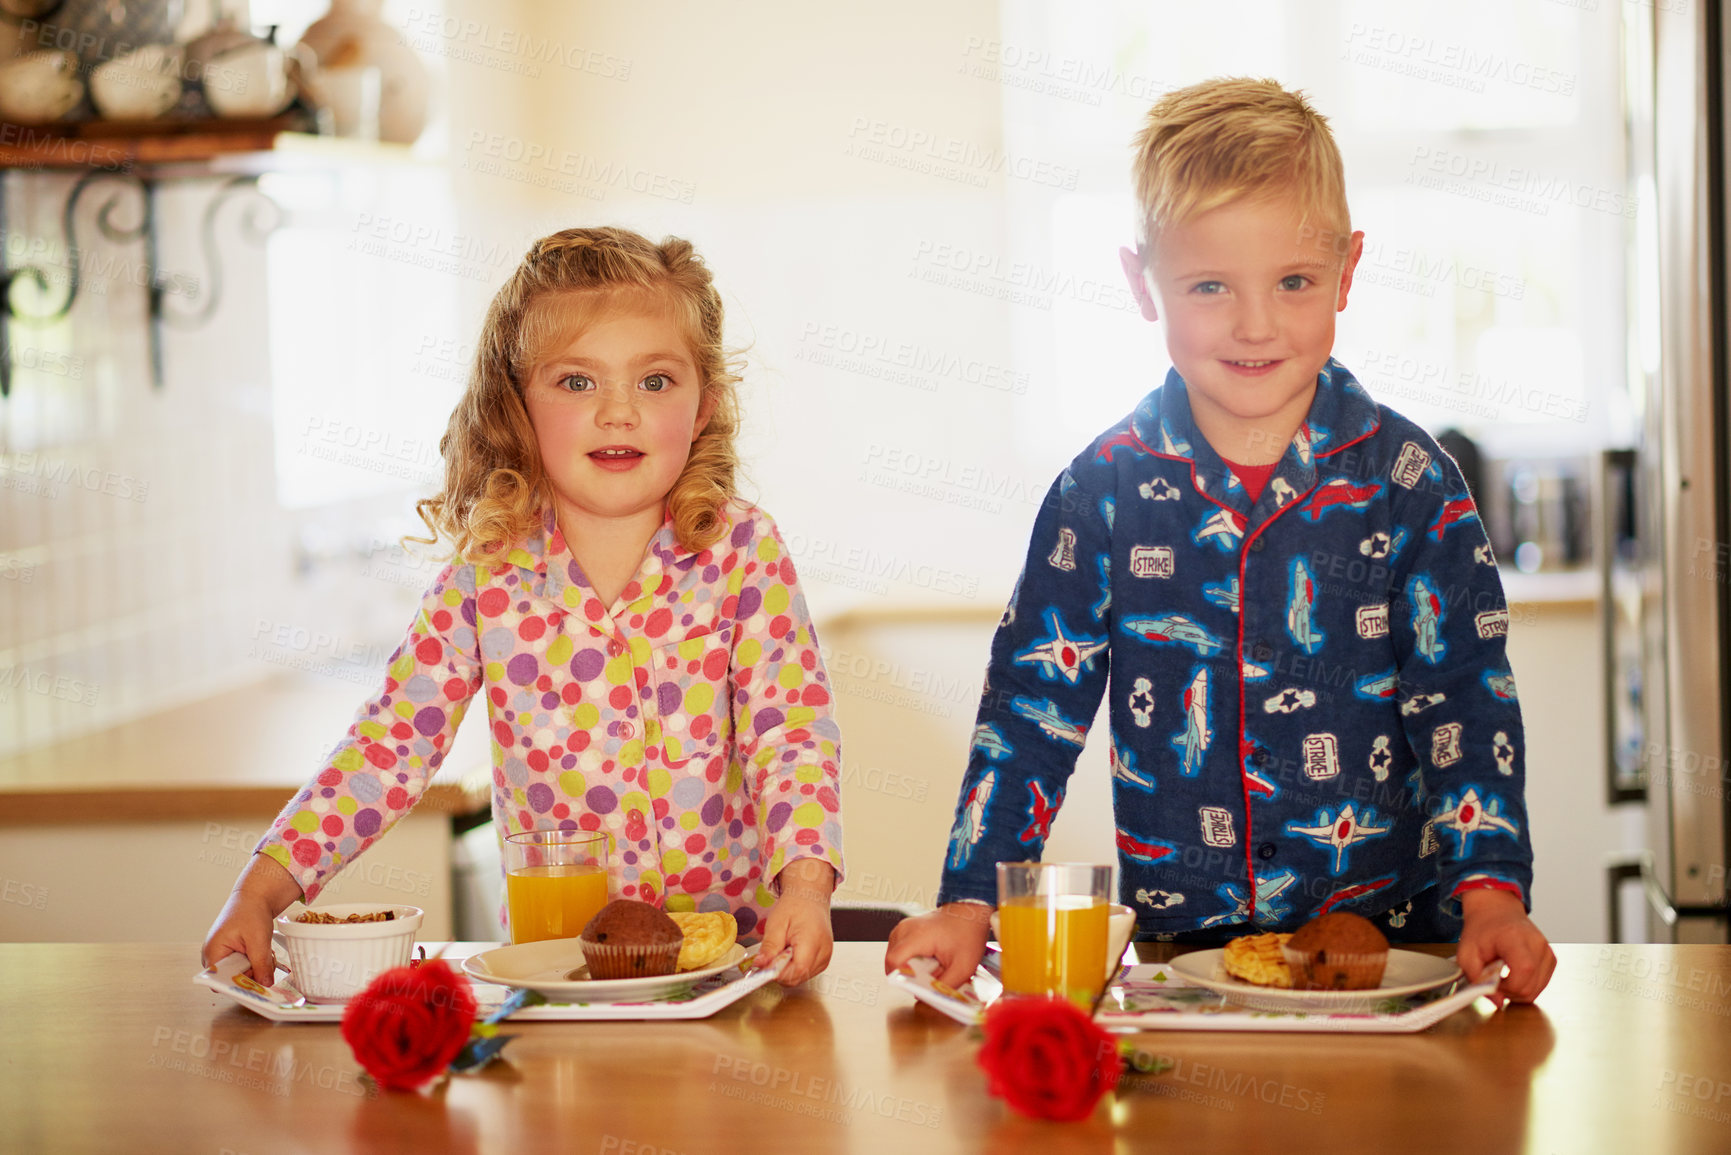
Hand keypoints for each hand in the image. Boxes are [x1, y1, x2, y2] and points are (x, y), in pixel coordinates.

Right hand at [200, 852, 303, 985]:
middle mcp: (214, 955)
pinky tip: (263, 950)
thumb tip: (265, 985)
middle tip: (266, 962)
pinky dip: (257, 961)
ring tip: (265, 951)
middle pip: (232, 979)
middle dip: (252, 974)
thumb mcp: (258, 939)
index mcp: (213, 953)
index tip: (255, 985)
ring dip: (257, 966)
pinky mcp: (233, 952)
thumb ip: (260, 964)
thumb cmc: (250, 911)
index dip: (237, 986)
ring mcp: (223, 954)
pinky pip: (245, 965)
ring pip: (241, 972)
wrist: (255, 895)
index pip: (219, 982)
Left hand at [756, 859, 835, 986]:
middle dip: (780, 971)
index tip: (764, 966)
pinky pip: (806, 972)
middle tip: (773, 953)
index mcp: (812, 942)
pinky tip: (792, 952)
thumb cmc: (796, 906)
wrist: (810, 897)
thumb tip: (760, 965)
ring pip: (801, 977)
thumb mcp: (776, 924)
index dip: (778, 972)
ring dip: (787, 969)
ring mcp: (825, 958)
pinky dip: (795, 967)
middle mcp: (823, 953)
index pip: (796, 971)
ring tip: (785, 949)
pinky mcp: (824, 960)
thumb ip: (769, 947)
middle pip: (798, 977)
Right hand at [883, 902, 992, 988]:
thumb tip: (925, 1000)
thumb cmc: (967, 935)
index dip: (902, 979)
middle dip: (909, 976)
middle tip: (930, 977)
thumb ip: (943, 986)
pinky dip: (911, 961)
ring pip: (895, 959)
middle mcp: (903, 931)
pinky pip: (900, 953)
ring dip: (910, 969)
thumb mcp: (962, 967)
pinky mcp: (904, 932)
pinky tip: (928, 961)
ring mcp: (901, 929)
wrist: (969, 913)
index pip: (894, 962)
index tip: (917, 986)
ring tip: (931, 967)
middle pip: (893, 963)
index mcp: (916, 937)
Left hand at [1456, 887, 1555, 1007]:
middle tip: (1495, 979)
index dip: (1506, 987)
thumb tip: (1497, 1002)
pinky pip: (1541, 984)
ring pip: (1537, 990)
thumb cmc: (1482, 930)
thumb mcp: (1466, 953)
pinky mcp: (1551, 959)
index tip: (1492, 982)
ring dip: (1518, 990)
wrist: (1495, 911)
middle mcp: (1537, 944)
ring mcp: (1547, 951)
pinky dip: (1526, 985)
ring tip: (1503, 974)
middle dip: (1510, 992)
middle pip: (1531, 987)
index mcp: (1516, 938)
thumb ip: (1476, 979)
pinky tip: (1513, 974)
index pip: (1523, 973)